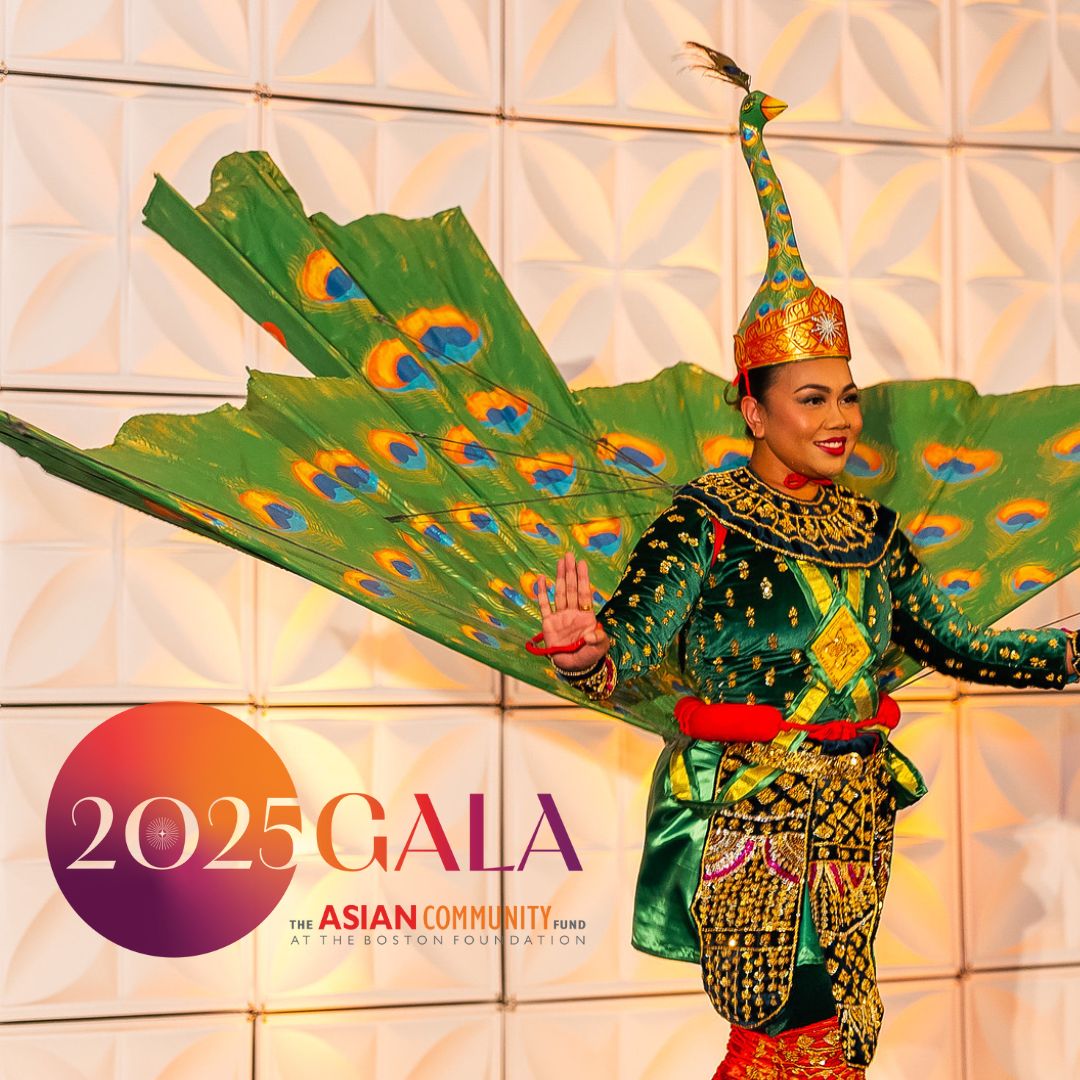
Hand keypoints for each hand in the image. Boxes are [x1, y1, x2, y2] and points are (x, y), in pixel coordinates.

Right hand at [536, 551, 610, 671]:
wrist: (573, 667)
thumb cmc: (588, 656)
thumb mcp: (599, 648)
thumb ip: (598, 639)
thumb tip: (591, 633)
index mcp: (586, 616)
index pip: (584, 593)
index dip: (583, 578)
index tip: (582, 563)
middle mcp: (573, 612)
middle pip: (572, 589)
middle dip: (571, 572)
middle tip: (569, 555)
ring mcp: (560, 616)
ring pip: (560, 593)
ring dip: (560, 577)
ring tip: (560, 562)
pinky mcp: (548, 624)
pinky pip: (545, 606)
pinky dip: (543, 593)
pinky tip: (543, 579)